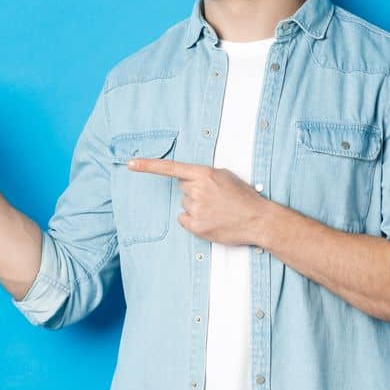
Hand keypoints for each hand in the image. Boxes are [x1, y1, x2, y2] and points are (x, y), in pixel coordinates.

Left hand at [126, 157, 274, 246]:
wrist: (259, 220)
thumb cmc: (245, 198)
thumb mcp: (227, 177)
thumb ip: (205, 176)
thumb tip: (189, 181)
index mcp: (205, 174)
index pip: (171, 168)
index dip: (148, 166)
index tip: (131, 164)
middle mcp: (198, 190)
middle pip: (183, 189)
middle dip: (195, 192)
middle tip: (216, 199)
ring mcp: (196, 208)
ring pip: (185, 205)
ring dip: (197, 207)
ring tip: (218, 211)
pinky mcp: (196, 225)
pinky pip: (184, 219)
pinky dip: (194, 220)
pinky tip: (211, 220)